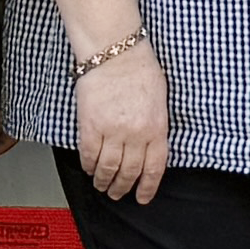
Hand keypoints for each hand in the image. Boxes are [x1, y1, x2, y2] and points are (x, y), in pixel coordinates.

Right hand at [74, 42, 169, 206]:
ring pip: (108, 168)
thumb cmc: (139, 68)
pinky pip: (89, 154)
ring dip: (104, 181)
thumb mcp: (160, 100)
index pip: (154, 168)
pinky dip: (88, 166)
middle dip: (123, 188)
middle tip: (117, 193)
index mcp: (157, 128)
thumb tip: (152, 145)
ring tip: (101, 185)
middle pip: (129, 172)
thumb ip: (156, 126)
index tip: (142, 197)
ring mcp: (112, 131)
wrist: (115, 51)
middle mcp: (136, 134)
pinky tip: (88, 169)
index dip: (147, 187)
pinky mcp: (90, 125)